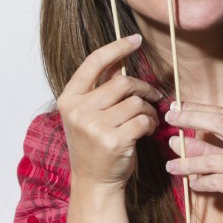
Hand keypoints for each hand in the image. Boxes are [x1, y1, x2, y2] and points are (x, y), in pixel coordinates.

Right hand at [56, 34, 162, 192]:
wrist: (94, 182)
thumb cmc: (95, 144)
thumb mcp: (88, 113)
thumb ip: (101, 88)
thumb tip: (121, 58)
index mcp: (69, 99)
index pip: (94, 63)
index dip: (117, 48)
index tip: (136, 40)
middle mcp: (78, 111)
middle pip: (123, 82)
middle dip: (143, 87)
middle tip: (154, 95)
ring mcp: (94, 126)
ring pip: (136, 102)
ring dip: (149, 109)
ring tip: (147, 119)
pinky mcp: (113, 140)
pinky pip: (143, 119)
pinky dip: (151, 123)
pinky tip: (147, 130)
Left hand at [165, 102, 222, 222]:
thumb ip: (216, 148)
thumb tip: (182, 140)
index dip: (200, 109)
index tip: (179, 107)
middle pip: (219, 123)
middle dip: (190, 119)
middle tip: (169, 119)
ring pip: (211, 159)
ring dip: (186, 162)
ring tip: (170, 165)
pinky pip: (214, 181)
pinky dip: (200, 183)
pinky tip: (193, 184)